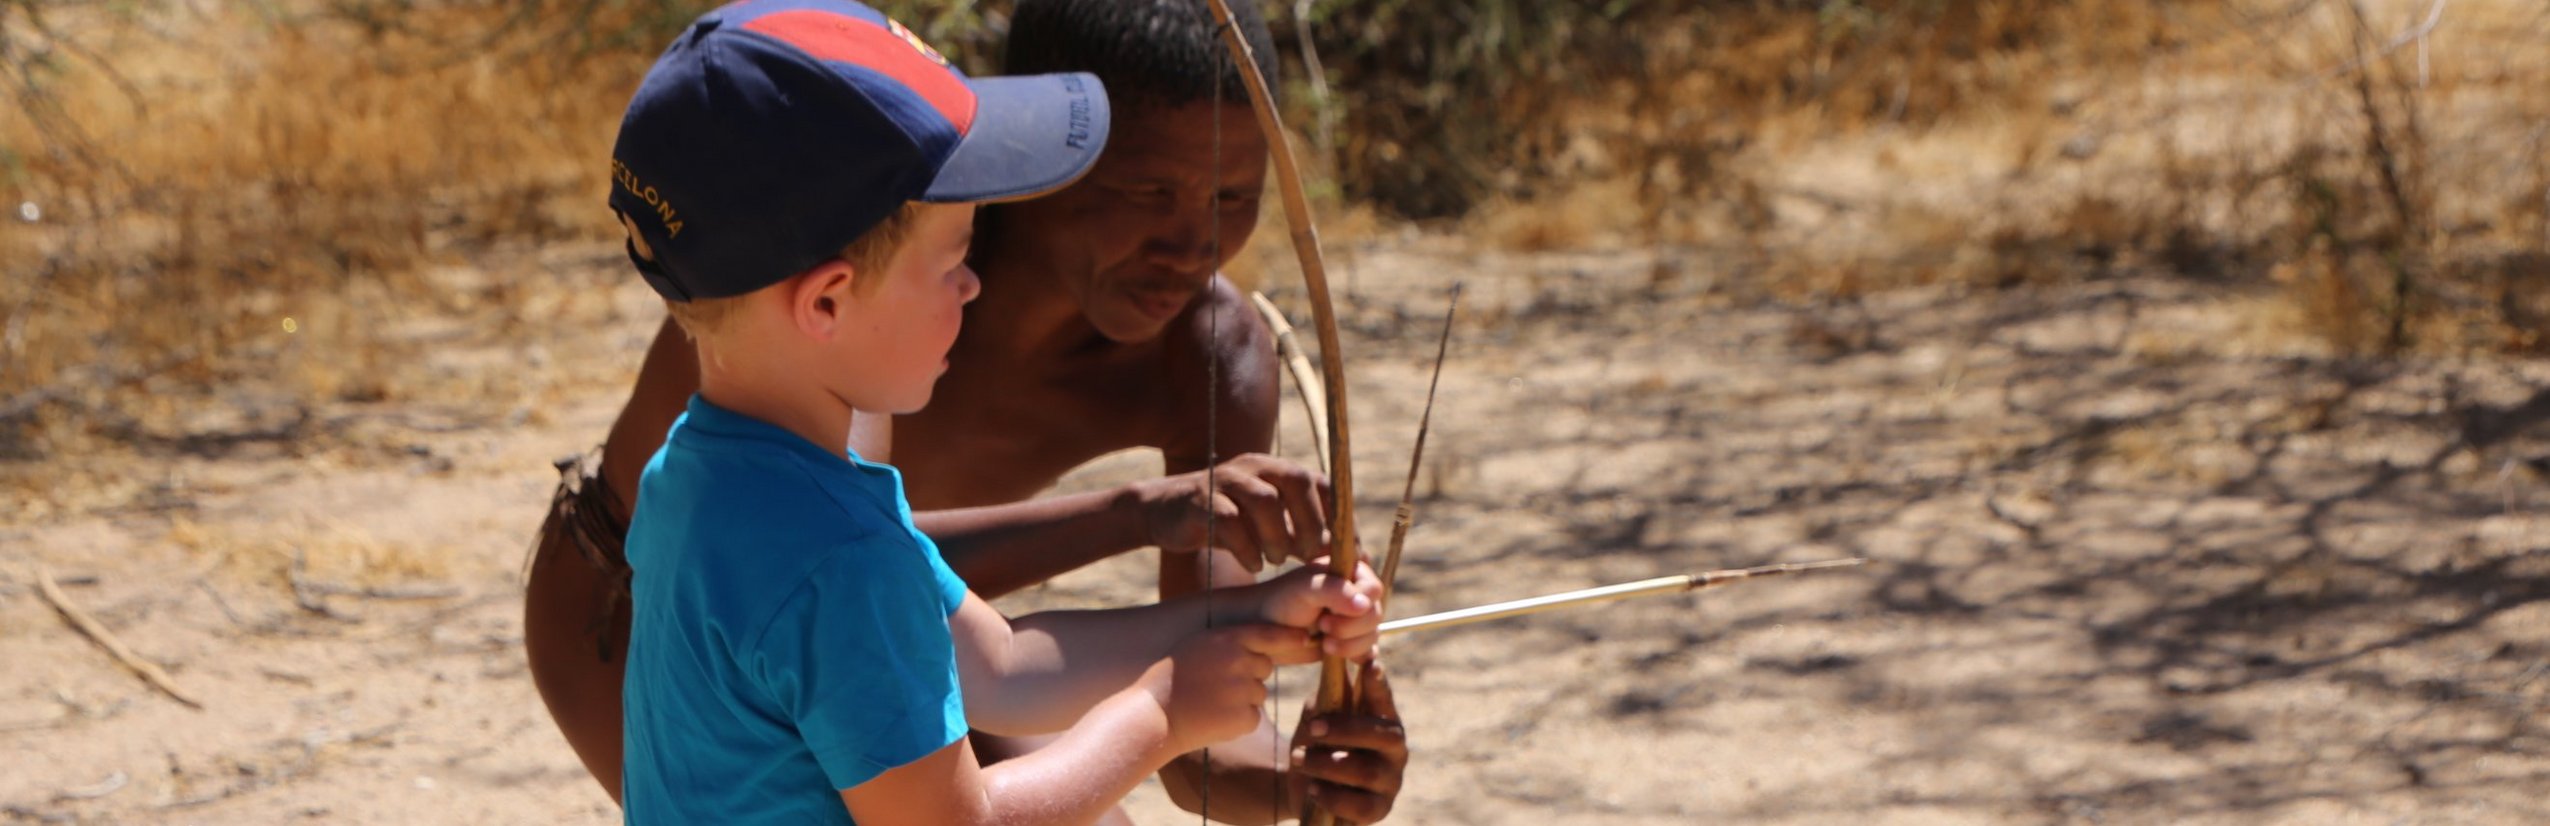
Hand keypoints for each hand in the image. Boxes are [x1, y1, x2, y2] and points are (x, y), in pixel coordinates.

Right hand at [1134, 454, 1330, 571]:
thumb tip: (1353, 561)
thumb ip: (1304, 535)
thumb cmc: (1227, 524)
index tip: (1345, 552)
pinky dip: (1247, 546)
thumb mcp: (1268, 525)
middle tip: (1310, 556)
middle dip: (1310, 522)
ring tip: (1277, 561)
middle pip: (1296, 480)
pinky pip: (1229, 520)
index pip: (1320, 482)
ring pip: (1264, 499)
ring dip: (1278, 535)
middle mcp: (1255, 466)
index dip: (1338, 516)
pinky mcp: (1200, 500)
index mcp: (1277, 470)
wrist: (1166, 512)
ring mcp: (1226, 480)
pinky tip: (1253, 565)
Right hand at [1147, 625, 1323, 752]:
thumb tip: (1262, 644)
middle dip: (1250, 674)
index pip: (1270, 634)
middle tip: (1218, 684)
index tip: (1304, 640)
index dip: (1289, 638)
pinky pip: (1252, 717)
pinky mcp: (1245, 718)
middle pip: (1265, 666)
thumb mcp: (1197, 645)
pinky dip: (1237, 721)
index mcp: (1227, 638)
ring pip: (1258, 693)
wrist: (1155, 715)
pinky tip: (1212, 718)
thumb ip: (1228, 640)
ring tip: (1209, 702)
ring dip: (1242, 699)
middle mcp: (1240, 661)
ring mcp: (1244, 690)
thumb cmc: (1171, 678)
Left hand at [1237, 561, 1382, 660]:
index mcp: (1348, 572)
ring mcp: (1353, 619)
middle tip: (1322, 628)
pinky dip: (1357, 656)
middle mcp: (1354, 594)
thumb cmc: (1279, 602)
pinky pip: (1368, 651)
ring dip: (1350, 645)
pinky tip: (1336, 653)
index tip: (1327, 614)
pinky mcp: (1349, 642)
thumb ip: (1335, 592)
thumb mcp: (1305, 589)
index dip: (1358, 606)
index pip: (1373, 589)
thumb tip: (1365, 605)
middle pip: (1375, 615)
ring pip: (1372, 635)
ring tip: (1324, 643)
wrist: (1262, 630)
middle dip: (1351, 628)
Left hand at [1291, 661, 1407, 822]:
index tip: (1371, 665)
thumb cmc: (1317, 743)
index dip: (1380, 684)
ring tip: (1298, 759)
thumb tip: (1333, 657)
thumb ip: (1328, 693)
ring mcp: (1391, 781)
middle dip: (1344, 730)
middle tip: (1312, 729)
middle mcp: (1395, 750)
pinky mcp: (1379, 810)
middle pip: (1383, 735)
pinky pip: (1362, 807)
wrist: (1302, 785)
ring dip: (1327, 763)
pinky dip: (1333, 796)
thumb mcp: (1318, 715)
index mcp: (1383, 720)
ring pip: (1366, 771)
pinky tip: (1312, 788)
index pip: (1385, 698)